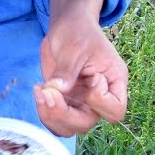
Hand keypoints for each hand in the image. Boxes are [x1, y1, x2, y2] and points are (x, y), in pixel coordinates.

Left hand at [34, 0, 128, 135]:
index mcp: (113, 82)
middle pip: (86, 124)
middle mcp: (98, 97)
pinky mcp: (64, 101)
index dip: (99, 101)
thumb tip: (56, 89)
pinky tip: (38, 91)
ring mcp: (80, 102)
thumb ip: (67, 69)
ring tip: (40, 92)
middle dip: (64, 114)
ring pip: (68, 127)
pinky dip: (44, 111)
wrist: (67, 27)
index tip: (90, 78)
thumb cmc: (78, 31)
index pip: (115, 110)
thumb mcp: (75, 46)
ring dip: (51, 116)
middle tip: (48, 92)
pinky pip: (55, 119)